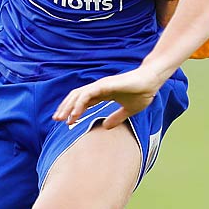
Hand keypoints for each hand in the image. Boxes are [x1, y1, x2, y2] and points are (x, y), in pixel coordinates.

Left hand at [53, 65, 168, 128]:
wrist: (151, 82)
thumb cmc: (142, 93)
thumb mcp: (128, 110)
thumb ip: (117, 118)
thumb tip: (106, 127)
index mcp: (103, 93)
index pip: (83, 101)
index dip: (74, 111)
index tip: (68, 123)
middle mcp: (99, 88)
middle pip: (76, 97)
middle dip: (66, 108)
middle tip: (57, 120)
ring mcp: (100, 85)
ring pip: (78, 95)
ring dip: (68, 107)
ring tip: (61, 118)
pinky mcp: (104, 84)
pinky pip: (87, 94)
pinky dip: (79, 104)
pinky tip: (75, 114)